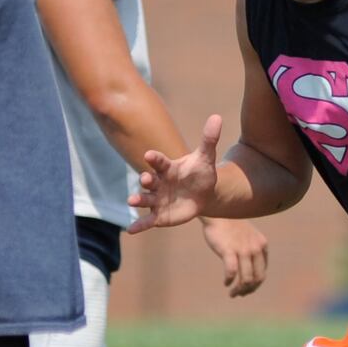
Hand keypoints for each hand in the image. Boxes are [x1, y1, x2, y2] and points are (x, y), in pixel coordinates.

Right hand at [129, 114, 221, 234]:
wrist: (203, 193)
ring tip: (131, 202)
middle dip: (146, 180)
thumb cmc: (200, 173)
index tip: (149, 155)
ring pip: (145, 199)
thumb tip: (216, 117)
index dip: (155, 158)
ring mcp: (157, 199)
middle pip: (149, 180)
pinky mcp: (159, 215)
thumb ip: (208, 139)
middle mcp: (158, 183)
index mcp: (167, 168)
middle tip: (145, 179)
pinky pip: (147, 221)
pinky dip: (139, 225)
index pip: (159, 161)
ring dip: (138, 200)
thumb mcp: (206, 158)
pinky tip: (130, 230)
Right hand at [200, 218, 268, 296]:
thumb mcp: (248, 236)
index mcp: (262, 245)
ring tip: (232, 293)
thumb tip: (248, 269)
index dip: (255, 285)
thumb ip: (251, 249)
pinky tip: (226, 282)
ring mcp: (243, 250)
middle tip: (239, 294)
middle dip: (249, 290)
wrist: (218, 210)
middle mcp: (255, 248)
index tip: (245, 289)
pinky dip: (229, 280)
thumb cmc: (230, 224)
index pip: (262, 272)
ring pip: (246, 279)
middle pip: (257, 278)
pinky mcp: (229, 250)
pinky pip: (232, 272)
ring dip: (239, 290)